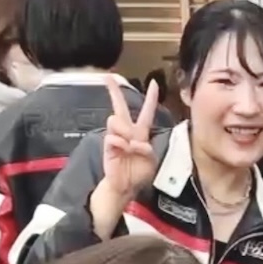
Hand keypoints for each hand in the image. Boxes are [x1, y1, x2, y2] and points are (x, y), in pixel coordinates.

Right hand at [99, 75, 159, 198]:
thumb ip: (147, 149)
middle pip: (120, 107)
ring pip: (116, 120)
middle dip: (114, 92)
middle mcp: (127, 132)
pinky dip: (122, 144)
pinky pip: (113, 137)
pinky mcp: (108, 145)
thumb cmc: (139, 173)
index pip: (146, 112)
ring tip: (130, 147)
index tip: (155, 83)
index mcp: (140, 134)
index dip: (151, 98)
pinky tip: (124, 151)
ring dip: (126, 132)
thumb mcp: (150, 160)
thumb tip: (135, 142)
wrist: (126, 186)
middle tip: (107, 77)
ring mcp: (116, 137)